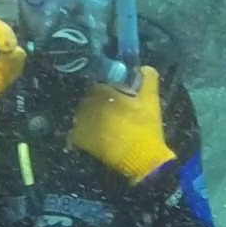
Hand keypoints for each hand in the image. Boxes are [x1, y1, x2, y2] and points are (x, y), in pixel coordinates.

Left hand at [69, 66, 175, 184]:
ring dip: (87, 116)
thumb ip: (148, 78)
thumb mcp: (151, 101)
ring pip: (79, 114)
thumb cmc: (146, 128)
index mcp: (105, 95)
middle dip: (94, 102)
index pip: (96, 85)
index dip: (103, 90)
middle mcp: (89, 107)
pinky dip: (79, 133)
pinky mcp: (82, 140)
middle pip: (86, 100)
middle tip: (107, 109)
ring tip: (99, 123)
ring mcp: (83, 124)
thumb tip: (143, 67)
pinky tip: (91, 136)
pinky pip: (74, 133)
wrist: (143, 159)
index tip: (112, 95)